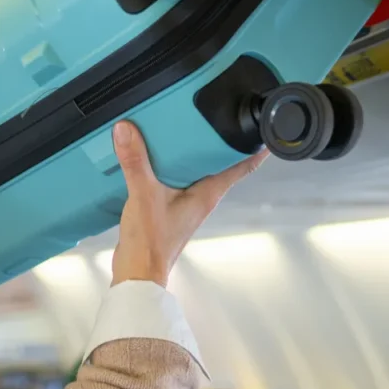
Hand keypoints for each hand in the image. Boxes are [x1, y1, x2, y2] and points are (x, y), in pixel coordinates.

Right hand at [110, 120, 268, 286]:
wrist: (137, 272)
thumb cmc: (151, 243)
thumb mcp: (144, 195)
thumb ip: (136, 162)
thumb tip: (126, 130)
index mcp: (207, 193)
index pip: (241, 166)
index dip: (254, 147)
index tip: (261, 128)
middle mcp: (200, 197)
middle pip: (216, 164)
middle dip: (216, 141)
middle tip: (215, 116)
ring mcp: (184, 203)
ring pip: (193, 171)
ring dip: (188, 154)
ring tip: (179, 130)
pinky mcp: (167, 207)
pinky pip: (172, 180)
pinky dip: (166, 167)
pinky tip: (150, 159)